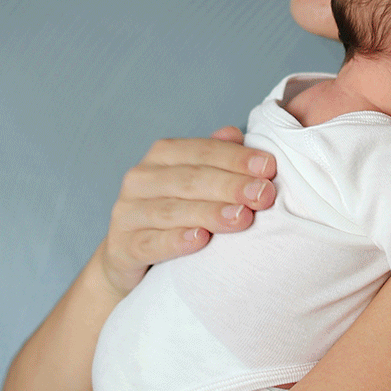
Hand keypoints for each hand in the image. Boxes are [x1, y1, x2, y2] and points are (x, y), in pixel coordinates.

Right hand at [99, 127, 277, 296]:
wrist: (129, 256)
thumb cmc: (175, 213)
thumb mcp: (194, 184)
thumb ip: (214, 159)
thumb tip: (235, 133)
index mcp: (161, 156)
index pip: (201, 151)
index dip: (236, 158)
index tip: (269, 168)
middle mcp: (140, 179)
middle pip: (189, 179)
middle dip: (230, 185)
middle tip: (264, 195)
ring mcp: (127, 214)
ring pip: (171, 210)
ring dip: (210, 213)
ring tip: (243, 218)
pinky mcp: (122, 248)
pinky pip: (150, 243)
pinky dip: (176, 241)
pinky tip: (201, 240)